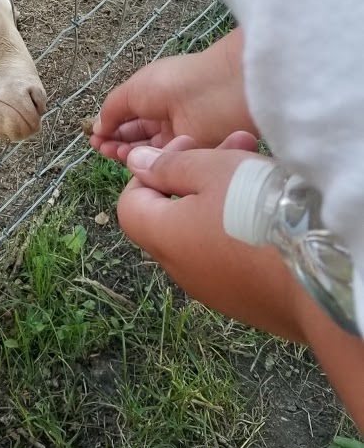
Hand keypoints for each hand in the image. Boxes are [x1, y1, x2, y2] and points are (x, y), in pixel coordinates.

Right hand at [90, 27, 255, 159]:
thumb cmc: (173, 84)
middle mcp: (167, 117)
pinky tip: (130, 158)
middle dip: (115, 140)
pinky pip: (163, 162)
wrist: (216, 95)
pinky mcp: (190, 156)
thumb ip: (113, 110)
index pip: (130, 116)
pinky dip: (145, 162)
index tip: (95, 136)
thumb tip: (98, 127)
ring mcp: (179, 137)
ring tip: (108, 150)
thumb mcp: (133, 90)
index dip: (111, 125)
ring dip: (125, 151)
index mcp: (156, 95)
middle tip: (99, 146)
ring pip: (147, 150)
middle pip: (137, 135)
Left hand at [117, 134, 303, 341]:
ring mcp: (213, 288)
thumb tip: (135, 164)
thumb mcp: (213, 171)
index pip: (130, 203)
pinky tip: (271, 210)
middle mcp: (180, 269)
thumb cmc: (260, 214)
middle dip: (198, 175)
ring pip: (205, 233)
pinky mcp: (245, 299)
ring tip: (261, 169)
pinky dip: (241, 229)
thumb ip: (170, 165)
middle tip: (234, 147)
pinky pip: (230, 256)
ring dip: (224, 198)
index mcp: (162, 237)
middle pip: (172, 216)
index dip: (151, 171)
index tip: (188, 149)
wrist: (318, 275)